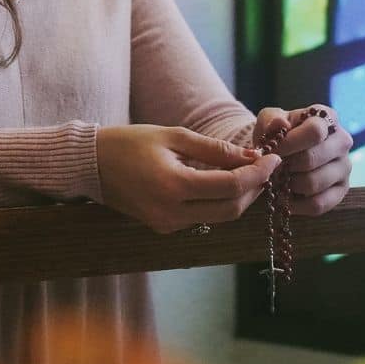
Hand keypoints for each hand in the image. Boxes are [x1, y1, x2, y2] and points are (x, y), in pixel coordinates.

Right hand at [96, 125, 282, 233]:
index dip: (257, 174)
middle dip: (253, 189)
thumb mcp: (173, 136)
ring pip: (218, 217)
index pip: (230, 186)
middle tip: (267, 168)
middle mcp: (171, 213)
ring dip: (239, 198)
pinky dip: (218, 203)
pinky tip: (224, 184)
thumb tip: (250, 158)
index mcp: (173, 186)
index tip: (274, 159)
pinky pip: (201, 218)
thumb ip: (213, 149)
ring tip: (251, 174)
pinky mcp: (162, 228)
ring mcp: (166, 224)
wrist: (91, 165)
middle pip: (230, 209)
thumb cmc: (129, 142)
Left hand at [252, 104, 352, 215]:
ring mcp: (345, 167)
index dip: (289, 143)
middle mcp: (342, 141)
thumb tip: (281, 124)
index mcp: (327, 118)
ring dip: (289, 185)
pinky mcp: (342, 190)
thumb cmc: (278, 134)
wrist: (283, 154)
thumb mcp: (268, 121)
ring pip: (313, 183)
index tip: (272, 151)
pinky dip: (297, 205)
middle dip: (286, 166)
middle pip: (312, 159)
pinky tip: (286, 197)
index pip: (315, 131)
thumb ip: (271, 120)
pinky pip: (319, 204)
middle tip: (273, 168)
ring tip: (280, 180)